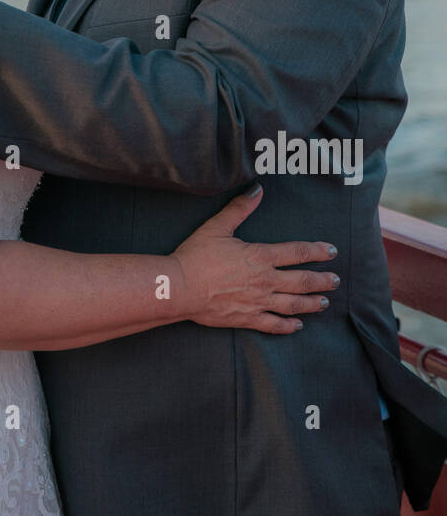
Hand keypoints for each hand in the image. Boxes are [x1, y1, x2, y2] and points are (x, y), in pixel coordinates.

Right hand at [170, 185, 338, 334]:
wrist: (180, 287)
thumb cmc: (197, 255)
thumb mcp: (218, 226)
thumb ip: (240, 208)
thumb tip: (258, 189)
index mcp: (260, 256)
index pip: (297, 253)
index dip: (317, 251)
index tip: (332, 251)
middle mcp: (265, 281)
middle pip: (302, 281)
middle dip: (322, 280)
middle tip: (335, 280)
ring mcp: (258, 302)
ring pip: (293, 304)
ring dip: (311, 303)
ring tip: (324, 303)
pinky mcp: (247, 319)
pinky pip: (273, 324)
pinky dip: (287, 326)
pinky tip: (297, 326)